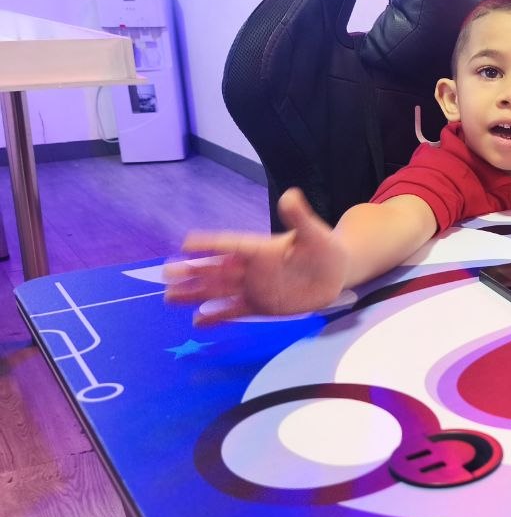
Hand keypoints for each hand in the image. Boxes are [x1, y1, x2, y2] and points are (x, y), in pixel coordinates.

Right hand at [164, 188, 347, 325]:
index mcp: (261, 248)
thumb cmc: (324, 248)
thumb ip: (299, 217)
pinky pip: (235, 311)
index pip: (230, 245)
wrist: (336, 273)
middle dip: (192, 272)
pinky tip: (198, 321)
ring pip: (219, 291)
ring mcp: (255, 288)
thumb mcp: (314, 232)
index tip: (185, 244)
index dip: (209, 244)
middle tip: (166, 274)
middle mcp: (252, 268)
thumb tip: (290, 195)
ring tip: (171, 297)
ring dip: (196, 294)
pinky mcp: (262, 306)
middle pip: (216, 270)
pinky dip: (217, 316)